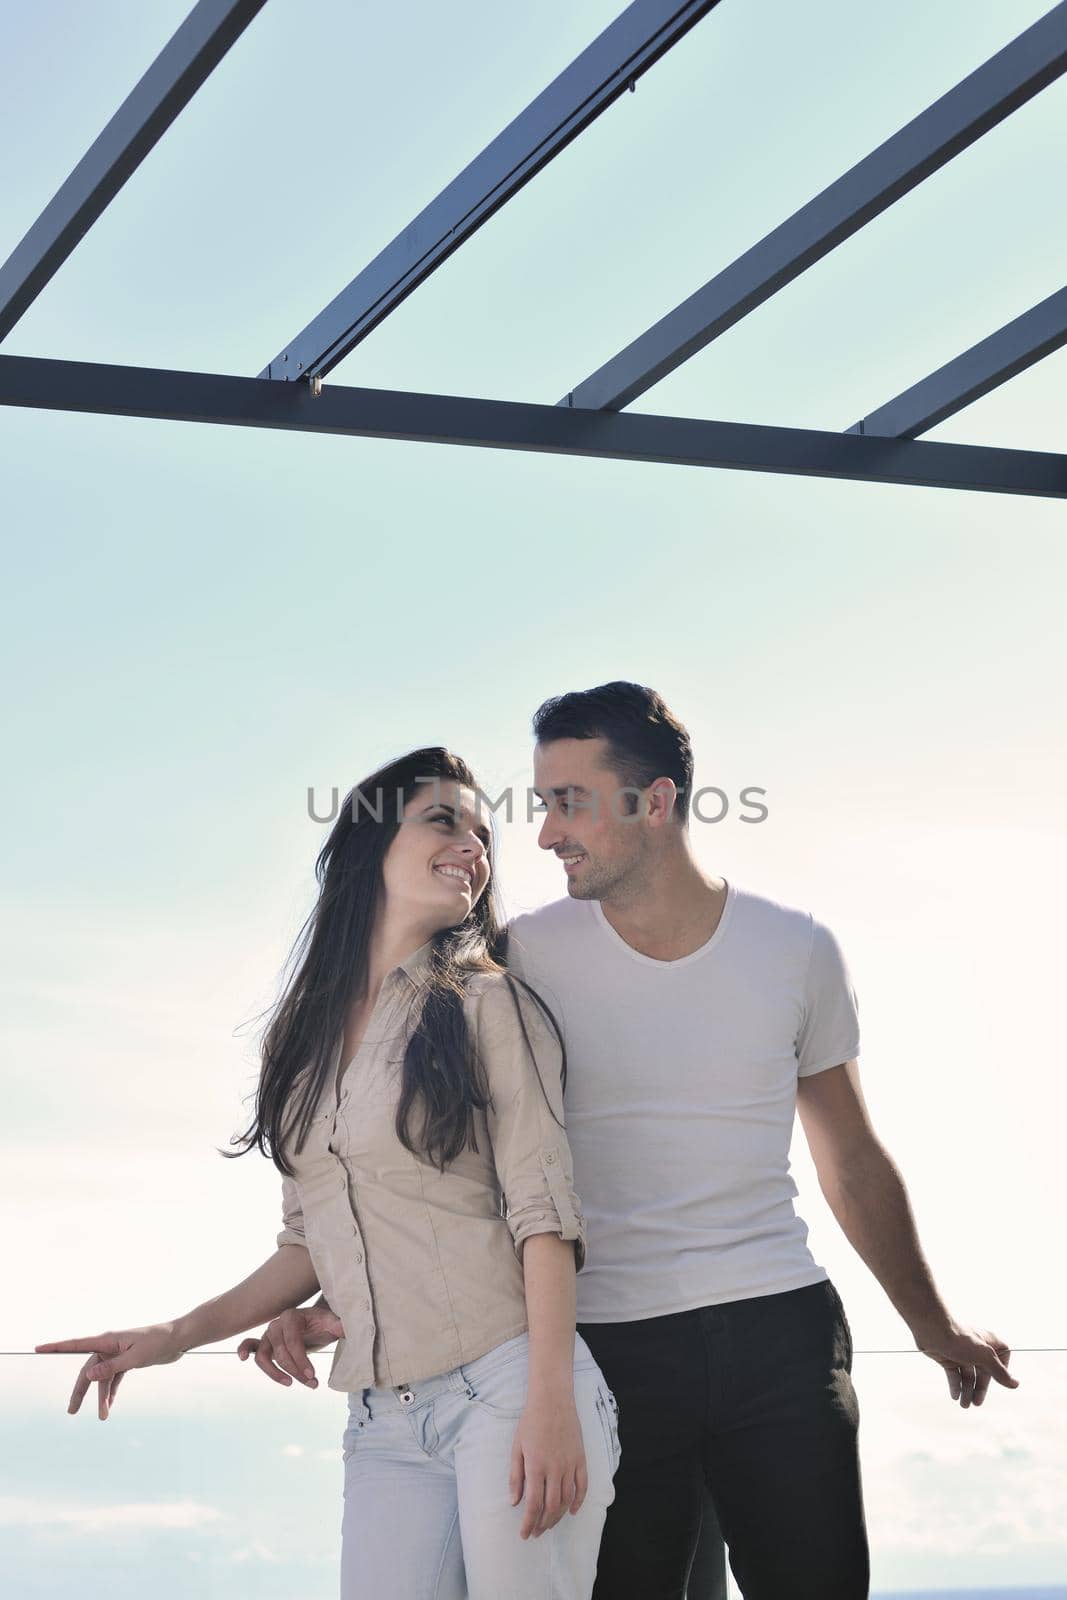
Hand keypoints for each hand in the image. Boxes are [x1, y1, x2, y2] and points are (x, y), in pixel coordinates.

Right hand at [34, 1323, 183, 1419]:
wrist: (178, 1339)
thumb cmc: (158, 1342)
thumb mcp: (135, 1357)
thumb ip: (111, 1367)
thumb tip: (88, 1375)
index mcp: (107, 1341)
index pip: (77, 1345)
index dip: (56, 1347)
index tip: (38, 1348)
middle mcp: (109, 1347)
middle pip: (88, 1371)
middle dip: (80, 1392)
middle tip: (72, 1412)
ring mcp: (118, 1354)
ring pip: (102, 1378)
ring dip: (101, 1397)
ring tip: (103, 1417)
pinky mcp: (127, 1361)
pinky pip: (113, 1378)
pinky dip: (111, 1392)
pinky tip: (109, 1405)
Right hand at [236, 1304, 344, 1389]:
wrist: (317, 1323)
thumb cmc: (324, 1323)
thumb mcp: (332, 1323)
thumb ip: (337, 1325)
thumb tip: (342, 1329)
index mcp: (291, 1316)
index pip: (293, 1342)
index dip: (302, 1360)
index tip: (313, 1376)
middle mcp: (276, 1324)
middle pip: (280, 1353)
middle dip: (295, 1370)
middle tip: (312, 1383)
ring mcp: (268, 1334)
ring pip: (263, 1357)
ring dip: (275, 1374)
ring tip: (290, 1383)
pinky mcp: (264, 1344)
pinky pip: (250, 1346)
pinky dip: (243, 1350)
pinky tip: (242, 1357)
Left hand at [509, 1389, 587, 1538]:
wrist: (552, 1400)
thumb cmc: (531, 1422)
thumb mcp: (517, 1448)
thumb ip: (515, 1477)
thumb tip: (514, 1502)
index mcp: (536, 1466)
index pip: (533, 1504)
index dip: (528, 1523)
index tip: (524, 1534)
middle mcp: (554, 1468)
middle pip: (551, 1506)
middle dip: (542, 1524)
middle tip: (536, 1532)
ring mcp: (570, 1464)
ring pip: (567, 1500)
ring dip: (558, 1516)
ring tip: (549, 1524)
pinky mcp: (580, 1459)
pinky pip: (582, 1486)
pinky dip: (579, 1501)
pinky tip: (573, 1511)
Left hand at [910, 1316, 1019, 1406]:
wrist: (931, 1329)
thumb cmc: (960, 1339)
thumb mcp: (984, 1357)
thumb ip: (999, 1371)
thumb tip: (1015, 1384)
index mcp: (988, 1342)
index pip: (1002, 1357)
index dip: (1002, 1369)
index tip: (999, 1379)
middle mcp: (976, 1348)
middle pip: (983, 1372)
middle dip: (980, 1388)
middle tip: (976, 1404)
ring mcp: (961, 1353)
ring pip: (968, 1376)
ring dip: (967, 1391)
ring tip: (964, 1405)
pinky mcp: (947, 1357)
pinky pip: (954, 1375)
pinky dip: (955, 1386)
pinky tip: (955, 1396)